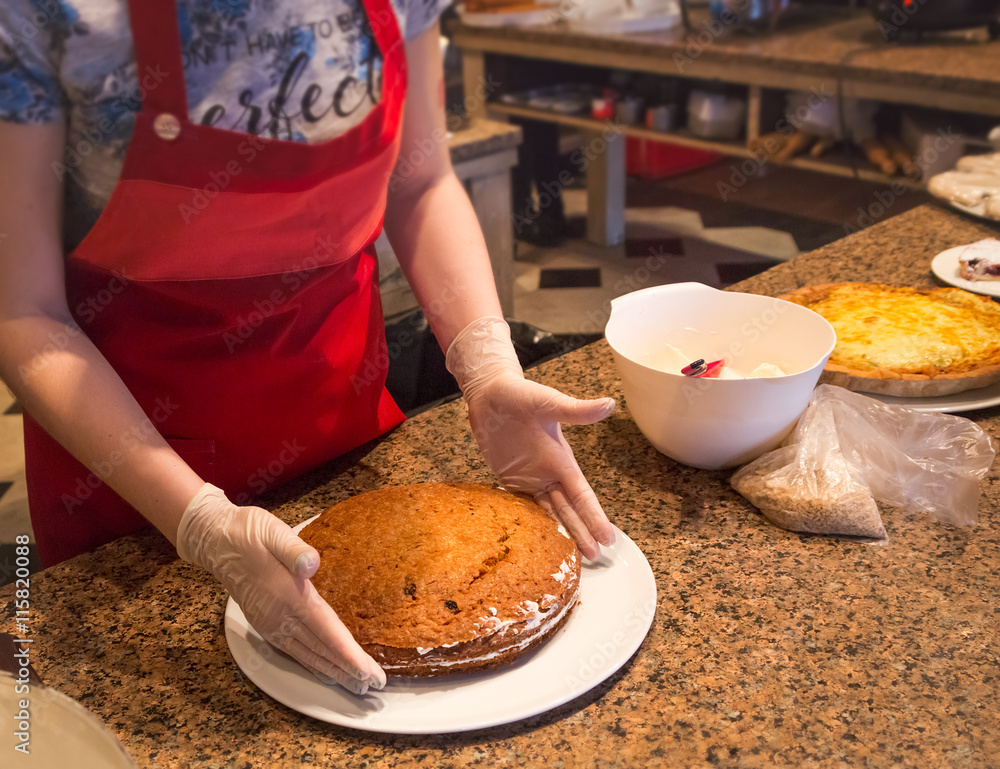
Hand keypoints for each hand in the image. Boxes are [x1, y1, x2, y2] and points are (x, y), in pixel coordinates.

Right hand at [176, 484, 384, 693]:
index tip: (368, 672)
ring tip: (355, 685)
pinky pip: (293, 651)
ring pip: (307, 655)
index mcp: (288, 596)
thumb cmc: (250, 533)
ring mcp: (270, 623)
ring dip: (332, 671)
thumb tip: (311, 564)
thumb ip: (294, 549)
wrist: (216, 540)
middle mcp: (279, 616)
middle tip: (375, 686)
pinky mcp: (265, 623)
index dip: (347, 654)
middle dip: (348, 670)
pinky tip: (323, 670)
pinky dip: (312, 663)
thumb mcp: (274, 532)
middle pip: (320, 650)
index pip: (325, 631)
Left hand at [446, 317, 615, 558]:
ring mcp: (529, 478)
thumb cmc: (521, 395)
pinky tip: (537, 542)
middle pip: (568, 509)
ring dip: (560, 533)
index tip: (608, 539)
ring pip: (548, 512)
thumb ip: (576, 410)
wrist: (490, 393)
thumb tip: (609, 404)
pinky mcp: (509, 480)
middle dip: (581, 532)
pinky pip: (522, 506)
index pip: (582, 495)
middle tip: (595, 560)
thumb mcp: (549, 403)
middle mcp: (548, 473)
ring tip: (573, 557)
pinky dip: (530, 525)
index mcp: (561, 459)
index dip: (594, 517)